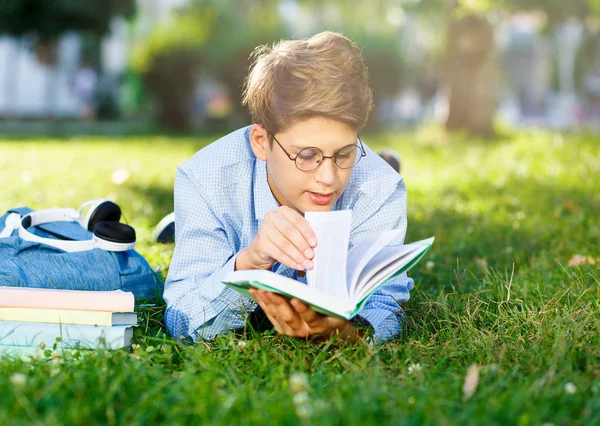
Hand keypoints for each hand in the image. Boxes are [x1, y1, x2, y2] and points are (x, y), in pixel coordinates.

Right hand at [237, 206, 316, 270]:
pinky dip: (289, 261)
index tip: (314, 243)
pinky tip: (297, 265)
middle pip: (290, 232)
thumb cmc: (281, 238)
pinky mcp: (260, 243)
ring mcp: (264, 229)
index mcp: (283, 211)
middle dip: (302, 245)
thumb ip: (303, 234)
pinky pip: (278, 253)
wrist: (262, 249)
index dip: (307, 232)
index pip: (297, 220)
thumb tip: (314, 245)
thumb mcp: (292, 231)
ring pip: (284, 244)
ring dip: (297, 256)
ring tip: (307, 264)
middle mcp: (272, 217)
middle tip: (311, 255)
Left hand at [249, 288, 365, 340]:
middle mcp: (302, 331)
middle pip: (288, 317)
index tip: (296, 299)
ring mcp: (289, 330)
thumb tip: (330, 284)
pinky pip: (269, 314)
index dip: (303, 309)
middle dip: (278, 303)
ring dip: (267, 301)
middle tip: (270, 291)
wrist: (325, 331)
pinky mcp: (280, 327)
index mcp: (318, 326)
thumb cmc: (332, 315)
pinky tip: (255, 291)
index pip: (310, 318)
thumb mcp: (336, 310)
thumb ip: (331, 302)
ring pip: (276, 315)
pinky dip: (262, 302)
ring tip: (259, 288)